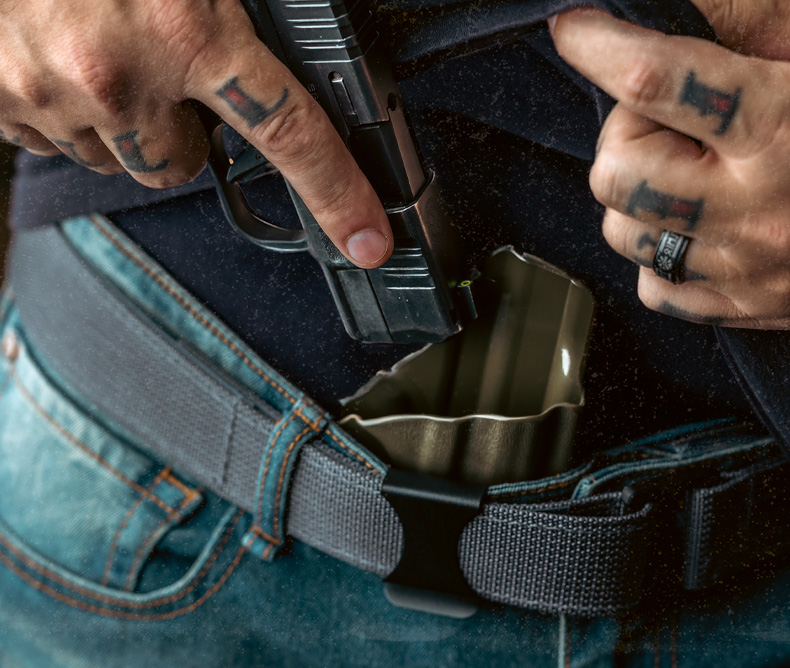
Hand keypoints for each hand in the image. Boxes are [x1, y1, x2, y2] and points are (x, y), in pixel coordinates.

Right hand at [0, 0, 390, 266]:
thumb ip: (223, 14)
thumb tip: (258, 41)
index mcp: (187, 29)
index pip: (289, 133)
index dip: (337, 194)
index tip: (367, 239)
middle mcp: (121, 75)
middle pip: (178, 166)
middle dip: (177, 134)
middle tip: (156, 73)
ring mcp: (56, 97)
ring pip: (118, 160)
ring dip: (121, 123)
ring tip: (98, 53)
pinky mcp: (5, 108)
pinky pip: (55, 143)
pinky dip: (64, 112)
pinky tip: (56, 59)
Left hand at [550, 8, 789, 327]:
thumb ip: (753, 18)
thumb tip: (675, 1)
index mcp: (784, 125)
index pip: (656, 81)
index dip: (600, 44)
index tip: (574, 26)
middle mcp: (758, 207)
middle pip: (614, 171)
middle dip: (625, 133)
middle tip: (671, 119)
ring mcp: (747, 267)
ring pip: (620, 231)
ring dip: (637, 193)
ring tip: (692, 168)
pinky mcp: (745, 307)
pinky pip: (654, 285)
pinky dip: (661, 250)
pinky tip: (698, 222)